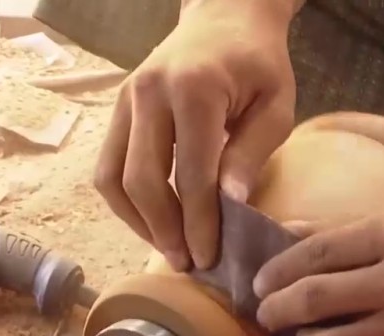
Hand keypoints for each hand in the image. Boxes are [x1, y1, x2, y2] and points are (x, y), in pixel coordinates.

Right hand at [94, 0, 297, 270]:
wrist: (225, 16)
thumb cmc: (259, 63)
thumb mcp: (275, 106)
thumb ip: (250, 154)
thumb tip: (229, 208)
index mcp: (194, 89)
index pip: (192, 174)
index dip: (199, 223)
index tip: (209, 258)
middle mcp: (149, 93)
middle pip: (142, 180)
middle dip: (165, 230)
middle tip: (188, 263)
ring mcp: (125, 99)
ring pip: (112, 178)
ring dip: (139, 222)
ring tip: (170, 248)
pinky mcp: (117, 109)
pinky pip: (108, 167)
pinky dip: (127, 202)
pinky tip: (154, 222)